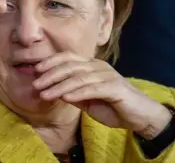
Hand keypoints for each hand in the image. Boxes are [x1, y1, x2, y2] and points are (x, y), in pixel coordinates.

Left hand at [33, 51, 171, 139]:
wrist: (140, 116)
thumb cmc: (113, 106)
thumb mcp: (87, 100)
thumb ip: (72, 93)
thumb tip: (52, 90)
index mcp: (92, 66)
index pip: (68, 58)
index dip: (51, 62)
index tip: (35, 70)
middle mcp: (99, 67)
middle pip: (70, 66)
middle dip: (50, 75)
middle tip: (36, 85)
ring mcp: (108, 76)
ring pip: (78, 78)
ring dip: (59, 86)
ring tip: (45, 94)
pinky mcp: (115, 88)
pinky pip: (92, 88)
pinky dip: (77, 93)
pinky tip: (65, 98)